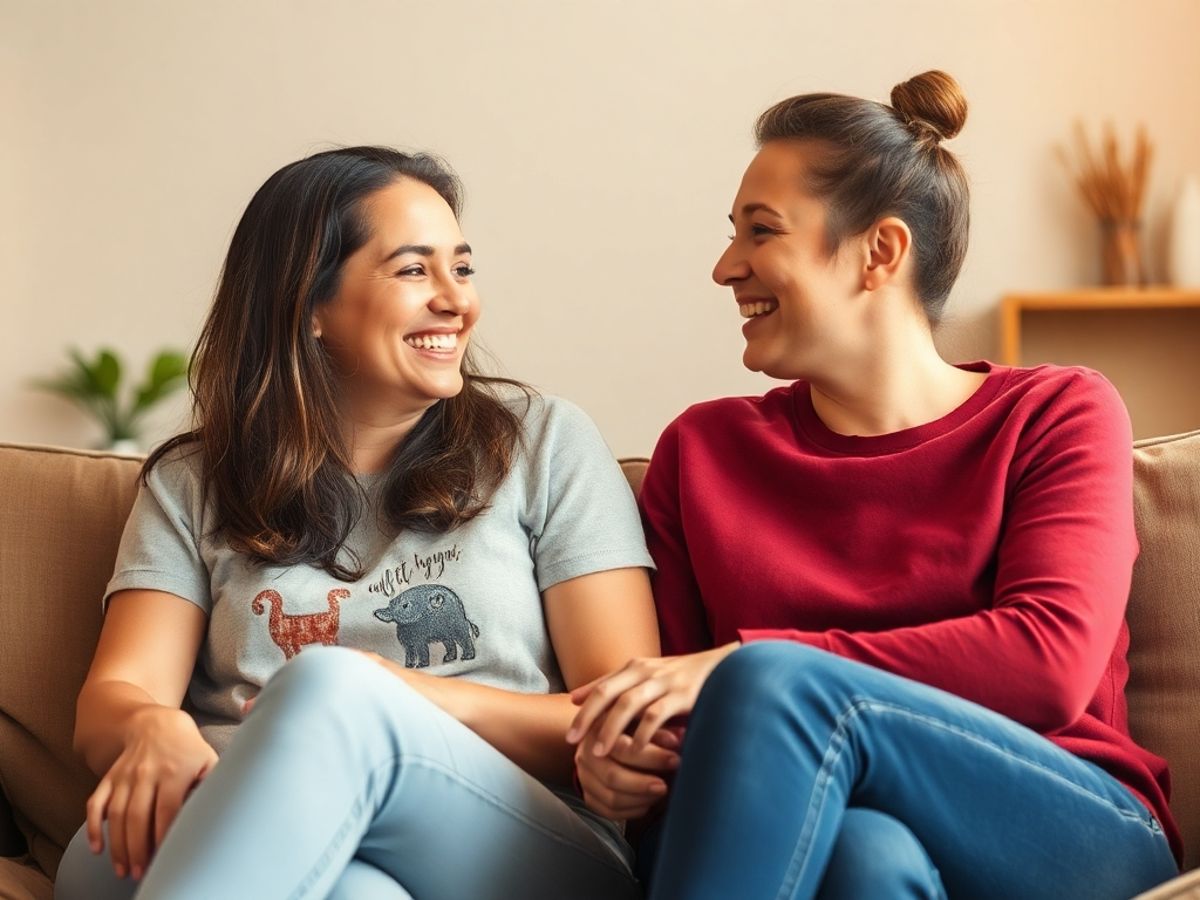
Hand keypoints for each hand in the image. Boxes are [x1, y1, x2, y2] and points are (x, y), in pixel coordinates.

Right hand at [85, 706, 216, 880]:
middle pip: (138, 816)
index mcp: (175, 770)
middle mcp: (147, 772)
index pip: (167, 809)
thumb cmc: (188, 749)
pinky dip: (92, 827)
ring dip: (117, 845)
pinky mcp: (109, 778)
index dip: (163, 836)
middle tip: (139, 873)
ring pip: (116, 814)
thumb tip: (217, 813)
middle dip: (137, 848)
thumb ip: (212, 785)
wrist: (156, 724)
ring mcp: (125, 775)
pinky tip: (96, 849)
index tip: (164, 859)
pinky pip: (95, 804)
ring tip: (122, 869)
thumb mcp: (208, 760)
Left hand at [566, 644, 739, 754]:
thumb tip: (575, 697)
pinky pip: (656, 715)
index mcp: (635, 667)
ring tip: (599, 752)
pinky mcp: (683, 694)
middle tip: (572, 742)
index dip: (583, 709)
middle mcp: (646, 671)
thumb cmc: (681, 677)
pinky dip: (644, 733)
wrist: (725, 667)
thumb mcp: (645, 676)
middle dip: (588, 719)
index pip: (601, 687)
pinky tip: (636, 751)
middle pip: (608, 693)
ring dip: (611, 729)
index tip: (568, 733)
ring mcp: (664, 682)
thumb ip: (614, 686)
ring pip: (629, 704)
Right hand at [574, 726, 681, 819]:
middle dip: (643, 784)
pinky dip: (632, 811)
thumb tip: (678, 738)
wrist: (603, 738)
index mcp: (599, 731)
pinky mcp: (589, 797)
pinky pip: (609, 812)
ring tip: (660, 794)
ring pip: (611, 798)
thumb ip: (658, 729)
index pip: (623, 749)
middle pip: (613, 777)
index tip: (675, 760)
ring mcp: (585, 778)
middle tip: (665, 786)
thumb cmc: (630, 726)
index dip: (652, 757)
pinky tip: (648, 803)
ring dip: (640, 799)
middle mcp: (587, 756)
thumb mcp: (641, 720)